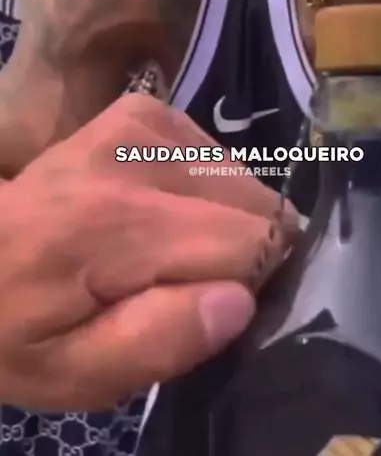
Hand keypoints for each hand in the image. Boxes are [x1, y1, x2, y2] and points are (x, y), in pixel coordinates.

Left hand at [0, 94, 297, 410]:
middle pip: (253, 203)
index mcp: (115, 224)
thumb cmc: (19, 323)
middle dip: (244, 250)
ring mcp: (138, 123)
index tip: (210, 307)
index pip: (251, 243)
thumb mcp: (72, 372)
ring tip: (168, 247)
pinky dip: (206, 185)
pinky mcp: (140, 111)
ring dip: (226, 218)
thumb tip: (240, 300)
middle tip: (185, 282)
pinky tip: (166, 209)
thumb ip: (157, 343)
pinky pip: (213, 152)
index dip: (251, 285)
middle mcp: (133, 155)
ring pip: (240, 177)